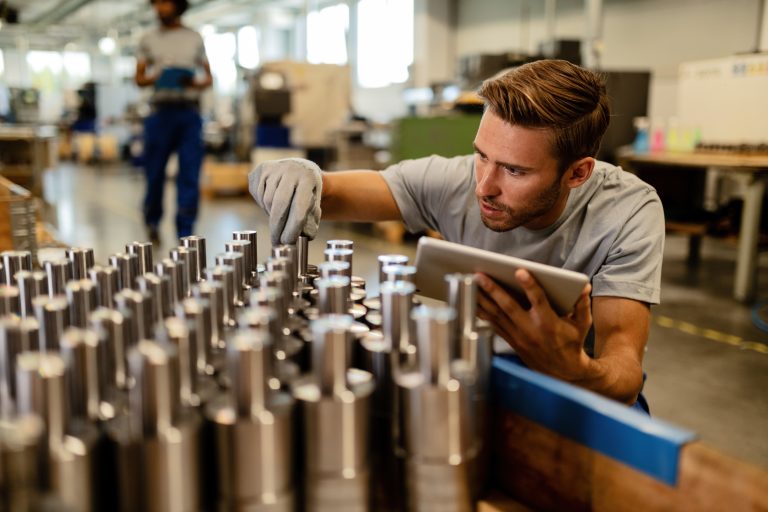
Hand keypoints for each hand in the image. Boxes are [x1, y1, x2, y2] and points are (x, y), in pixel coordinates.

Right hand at [248, 158, 322, 244]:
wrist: (300, 167)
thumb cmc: (308, 191)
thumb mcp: (315, 202)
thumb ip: (311, 218)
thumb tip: (306, 237)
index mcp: (309, 179)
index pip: (300, 206)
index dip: (293, 227)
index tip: (288, 242)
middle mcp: (291, 170)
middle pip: (280, 204)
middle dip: (277, 227)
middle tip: (276, 242)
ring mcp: (275, 168)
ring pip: (267, 200)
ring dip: (271, 214)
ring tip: (279, 217)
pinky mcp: (262, 169)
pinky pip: (258, 194)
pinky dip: (263, 204)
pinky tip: (272, 203)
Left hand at [475, 269, 593, 381]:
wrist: (562, 372)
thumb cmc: (573, 343)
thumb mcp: (582, 324)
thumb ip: (582, 304)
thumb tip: (584, 286)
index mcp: (549, 323)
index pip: (538, 301)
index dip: (530, 286)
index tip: (520, 271)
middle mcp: (530, 330)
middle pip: (508, 306)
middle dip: (493, 290)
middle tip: (480, 275)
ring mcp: (518, 336)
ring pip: (496, 314)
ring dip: (481, 298)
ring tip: (469, 282)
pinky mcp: (510, 340)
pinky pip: (493, 324)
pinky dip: (482, 311)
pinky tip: (472, 299)